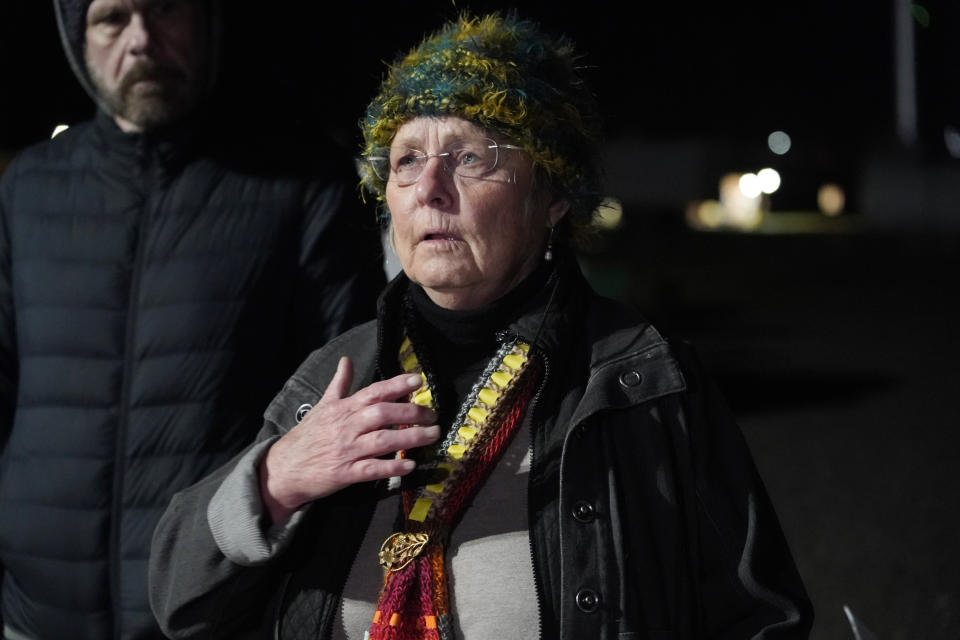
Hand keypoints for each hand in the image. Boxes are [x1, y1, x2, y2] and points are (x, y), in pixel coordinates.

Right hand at [259, 356, 438, 524]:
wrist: (282, 469)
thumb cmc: (307, 436)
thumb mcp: (322, 406)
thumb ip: (339, 384)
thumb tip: (346, 361)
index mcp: (343, 408)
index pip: (373, 392)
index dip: (396, 385)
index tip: (418, 380)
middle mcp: (347, 426)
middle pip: (382, 414)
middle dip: (411, 412)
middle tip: (433, 414)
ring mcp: (346, 450)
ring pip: (382, 440)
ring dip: (410, 437)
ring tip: (432, 435)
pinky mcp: (345, 473)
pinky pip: (372, 469)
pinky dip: (391, 467)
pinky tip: (410, 465)